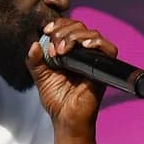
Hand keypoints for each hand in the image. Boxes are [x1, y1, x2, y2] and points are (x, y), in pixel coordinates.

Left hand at [29, 17, 116, 132]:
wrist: (66, 119)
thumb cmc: (57, 100)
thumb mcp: (40, 76)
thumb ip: (34, 60)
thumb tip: (34, 44)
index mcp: (70, 51)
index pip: (68, 27)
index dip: (58, 24)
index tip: (46, 31)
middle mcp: (84, 53)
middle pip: (80, 26)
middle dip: (64, 31)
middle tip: (54, 48)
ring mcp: (95, 60)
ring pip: (92, 34)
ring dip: (74, 36)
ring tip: (62, 51)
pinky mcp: (103, 69)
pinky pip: (109, 48)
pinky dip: (96, 43)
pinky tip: (83, 46)